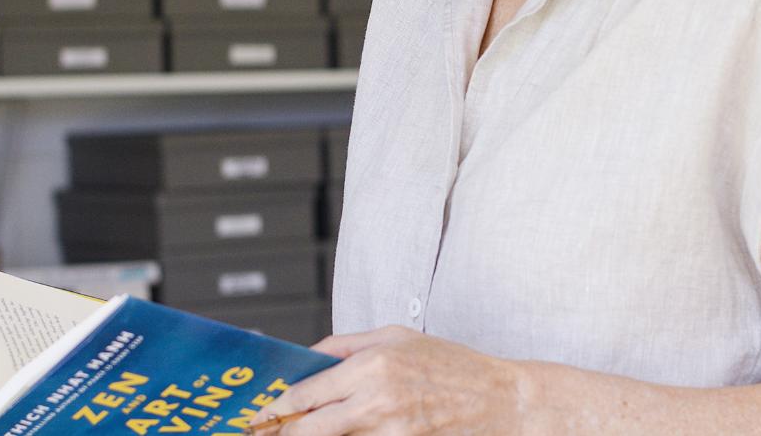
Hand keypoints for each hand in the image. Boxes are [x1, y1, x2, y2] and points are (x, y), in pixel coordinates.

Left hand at [247, 325, 523, 433]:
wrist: (500, 401)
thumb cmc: (451, 364)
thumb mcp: (397, 336)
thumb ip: (347, 345)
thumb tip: (310, 357)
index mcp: (372, 364)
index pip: (307, 393)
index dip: (277, 408)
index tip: (260, 415)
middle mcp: (376, 401)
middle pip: (310, 429)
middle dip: (285, 433)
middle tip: (267, 433)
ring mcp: (389, 433)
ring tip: (298, 432)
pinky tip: (345, 433)